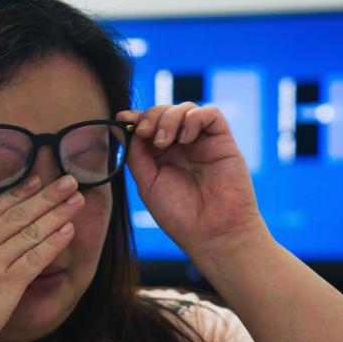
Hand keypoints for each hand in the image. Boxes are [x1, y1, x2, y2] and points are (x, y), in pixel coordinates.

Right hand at [0, 174, 83, 341]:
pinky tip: (69, 230)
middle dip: (45, 196)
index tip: (34, 181)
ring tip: (76, 198)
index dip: (14, 194)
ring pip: (29, 232)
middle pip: (15, 215)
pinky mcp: (6, 286)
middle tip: (68, 180)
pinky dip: (53, 243)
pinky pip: (35, 258)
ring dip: (56, 213)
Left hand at [116, 103, 270, 261]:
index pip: (148, 125)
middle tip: (144, 133)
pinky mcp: (222, 141)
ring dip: (169, 118)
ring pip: (185, 109)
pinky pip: (210, 113)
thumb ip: (136, 155)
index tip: (123, 117)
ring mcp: (202, 142)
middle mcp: (182, 146)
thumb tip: (120, 125)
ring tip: (163, 141)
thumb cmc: (180, 215)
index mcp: (161, 156)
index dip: (136, 117)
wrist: (211, 232)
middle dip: (151, 116)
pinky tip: (185, 138)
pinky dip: (194, 118)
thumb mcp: (147, 183)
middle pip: (164, 112)